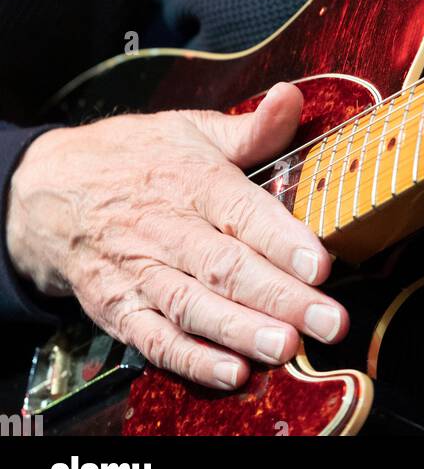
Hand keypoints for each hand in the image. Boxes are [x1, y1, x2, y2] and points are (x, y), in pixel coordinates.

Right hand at [6, 83, 347, 388]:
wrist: (49, 190)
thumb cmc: (136, 157)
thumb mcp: (190, 129)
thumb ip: (250, 128)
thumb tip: (292, 96)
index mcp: (192, 180)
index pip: (242, 211)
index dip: (282, 240)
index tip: (321, 263)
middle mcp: (167, 228)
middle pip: (226, 267)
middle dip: (281, 298)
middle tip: (329, 321)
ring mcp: (139, 272)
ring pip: (194, 306)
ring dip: (241, 331)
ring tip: (287, 347)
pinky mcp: (117, 308)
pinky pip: (155, 340)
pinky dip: (191, 360)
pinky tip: (231, 372)